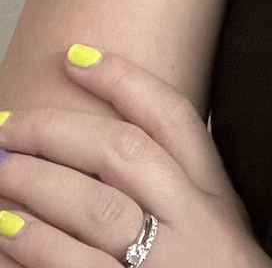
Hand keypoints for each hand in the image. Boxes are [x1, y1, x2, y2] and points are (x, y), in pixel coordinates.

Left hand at [0, 44, 271, 266]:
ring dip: (35, 186)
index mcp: (216, 198)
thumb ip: (175, 188)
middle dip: (59, 133)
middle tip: (10, 125)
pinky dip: (33, 249)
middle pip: (122, 155)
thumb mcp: (217, 228)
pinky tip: (4, 233)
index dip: (124, 80)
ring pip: (94, 211)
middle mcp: (195, 227)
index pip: (173, 119)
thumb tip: (99, 146)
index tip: (76, 56)